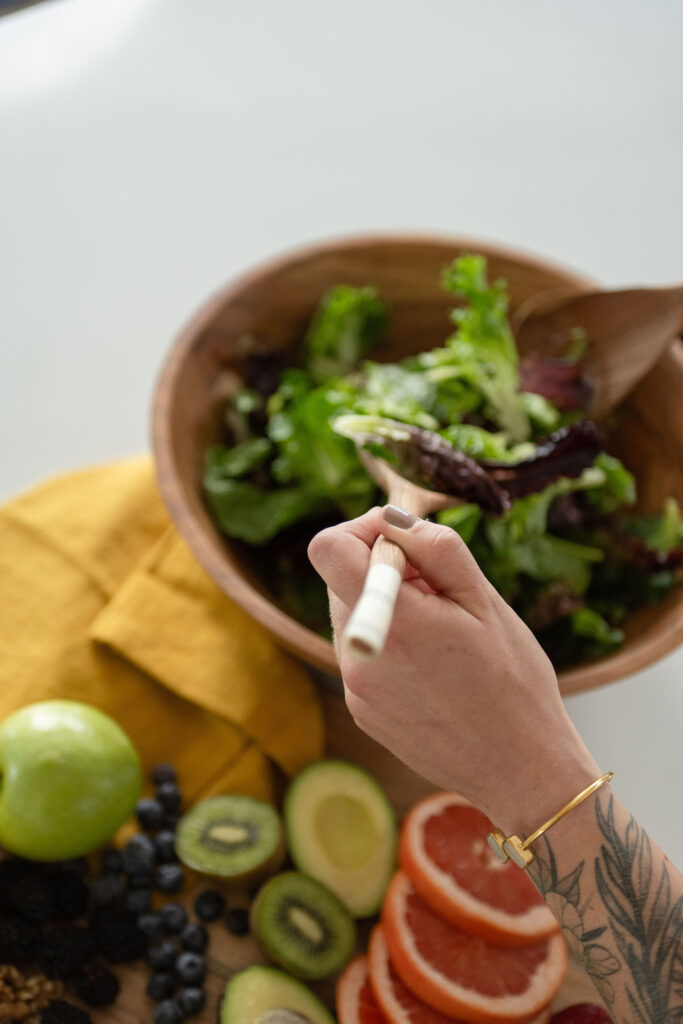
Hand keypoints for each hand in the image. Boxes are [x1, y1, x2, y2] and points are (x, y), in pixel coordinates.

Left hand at [308, 506, 598, 833]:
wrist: (520, 768)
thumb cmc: (513, 682)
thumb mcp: (483, 600)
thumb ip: (433, 548)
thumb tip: (391, 519)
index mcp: (390, 621)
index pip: (328, 548)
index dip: (362, 530)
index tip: (404, 541)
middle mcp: (358, 656)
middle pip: (341, 580)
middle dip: (384, 571)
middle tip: (440, 593)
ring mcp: (355, 688)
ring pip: (353, 616)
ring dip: (389, 609)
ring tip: (443, 636)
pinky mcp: (361, 711)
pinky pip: (363, 655)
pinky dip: (390, 645)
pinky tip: (435, 670)